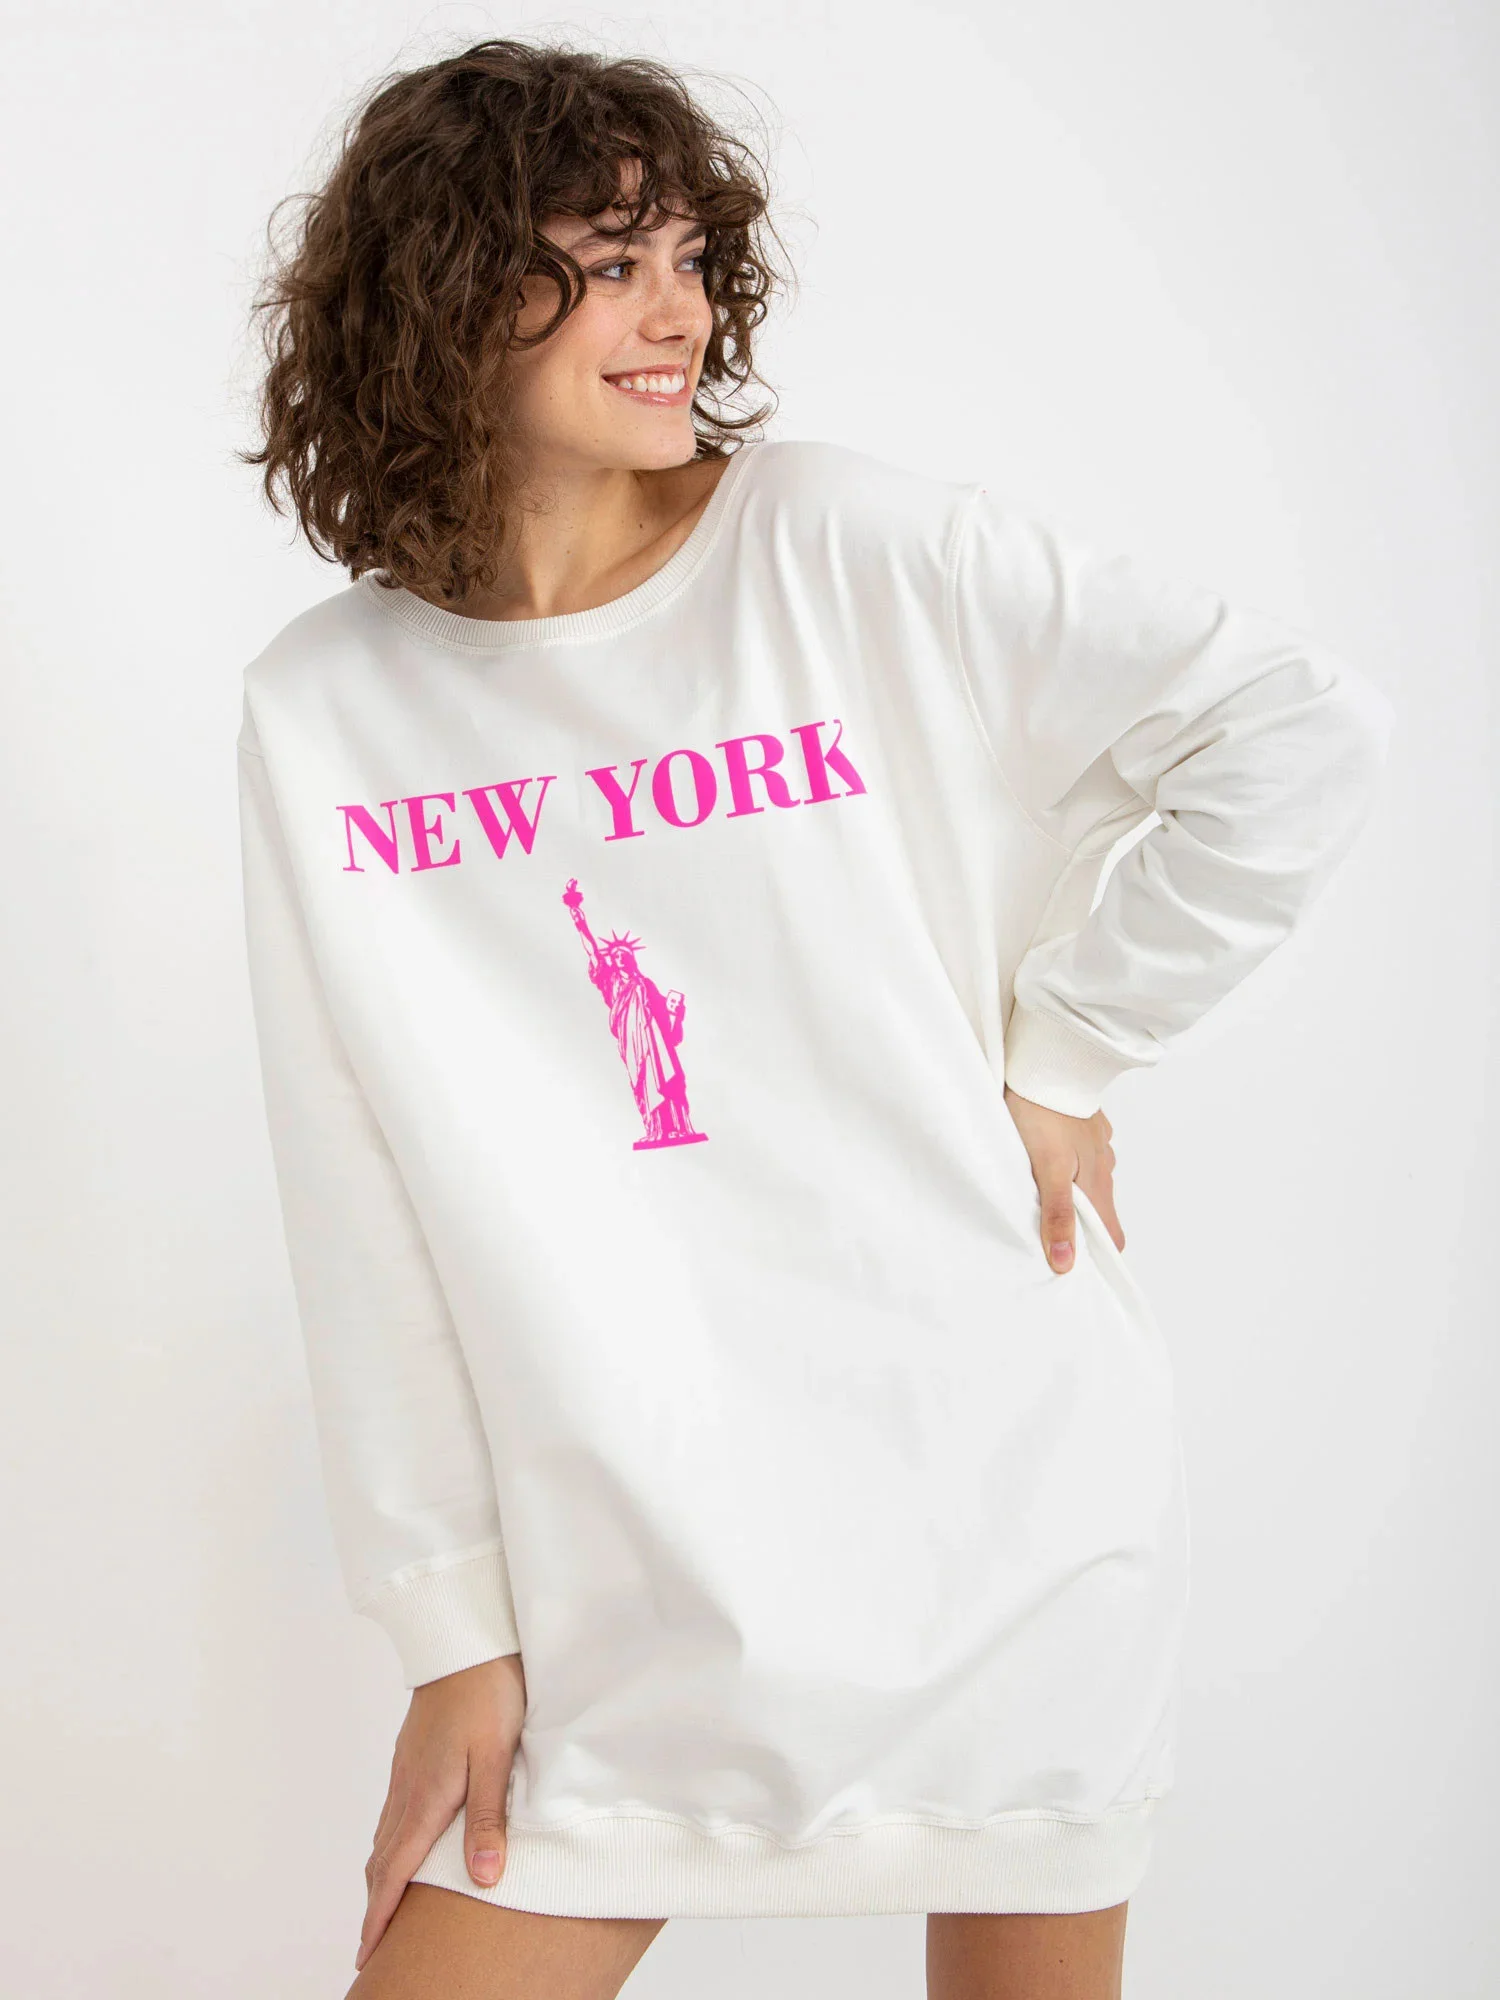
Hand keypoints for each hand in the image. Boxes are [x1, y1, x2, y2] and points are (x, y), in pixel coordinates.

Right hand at [355, 1652, 526, 1973]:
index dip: (380, 1916)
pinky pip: (392, 1812)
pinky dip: (389, 1845)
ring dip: (380, 1876)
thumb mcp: (497, 1758)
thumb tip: (483, 1880)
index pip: (395, 1871)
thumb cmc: (488, 1694)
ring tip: (383, 1907)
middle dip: (374, 1905)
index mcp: (426, 1797)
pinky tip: (403, 1845)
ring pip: (385, 1837)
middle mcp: (408, 1789)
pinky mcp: (412, 1754)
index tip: (368, 1953)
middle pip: (382, 1861)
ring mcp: (406, 1770)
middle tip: (371, 1944)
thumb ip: (488, 1819)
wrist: (466, 1640)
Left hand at [1003, 1086, 1124, 1270]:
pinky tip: (1042, 1157)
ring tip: (1037, 1192)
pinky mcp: (1084, 1124)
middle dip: (1078, 1225)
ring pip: (1088, 1180)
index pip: (1113, 1235)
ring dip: (1070, 1192)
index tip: (1075, 1266)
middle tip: (1046, 1231)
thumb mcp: (1047, 1170)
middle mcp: (1104, 1165)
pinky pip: (1080, 1153)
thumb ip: (1058, 1214)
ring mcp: (1096, 1143)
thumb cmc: (1043, 1113)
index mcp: (1098, 1183)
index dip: (1098, 1253)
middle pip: (1097, 1210)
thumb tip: (1065, 1262)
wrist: (1046, 1060)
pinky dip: (1066, 1163)